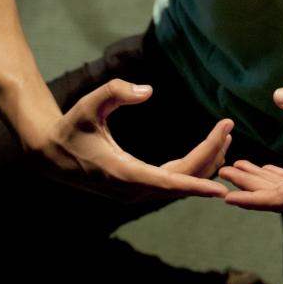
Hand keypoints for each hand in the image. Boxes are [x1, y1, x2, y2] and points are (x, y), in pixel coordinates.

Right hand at [33, 78, 231, 203]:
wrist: (53, 156)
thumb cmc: (71, 127)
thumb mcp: (88, 104)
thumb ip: (115, 91)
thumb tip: (147, 90)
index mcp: (124, 175)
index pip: (168, 184)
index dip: (196, 185)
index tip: (220, 189)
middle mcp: (134, 190)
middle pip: (182, 179)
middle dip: (209, 154)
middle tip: (229, 126)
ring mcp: (137, 193)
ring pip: (181, 183)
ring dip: (205, 162)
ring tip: (226, 135)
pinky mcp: (140, 187)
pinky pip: (174, 181)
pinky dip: (194, 167)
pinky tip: (210, 150)